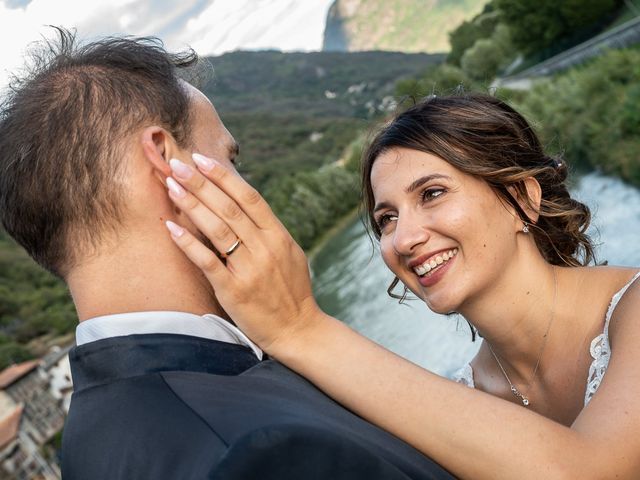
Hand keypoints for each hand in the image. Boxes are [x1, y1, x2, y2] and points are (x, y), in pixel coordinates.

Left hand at [163, 153, 323, 353]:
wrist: (298, 330)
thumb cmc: (292, 292)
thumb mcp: (289, 255)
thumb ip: (268, 232)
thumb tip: (244, 208)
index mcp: (279, 236)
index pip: (249, 197)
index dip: (224, 177)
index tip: (202, 159)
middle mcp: (265, 248)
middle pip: (229, 207)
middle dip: (200, 183)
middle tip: (176, 164)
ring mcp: (250, 269)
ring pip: (217, 229)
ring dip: (192, 205)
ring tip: (170, 187)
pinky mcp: (234, 291)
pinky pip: (207, 262)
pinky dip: (188, 243)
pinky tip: (171, 228)